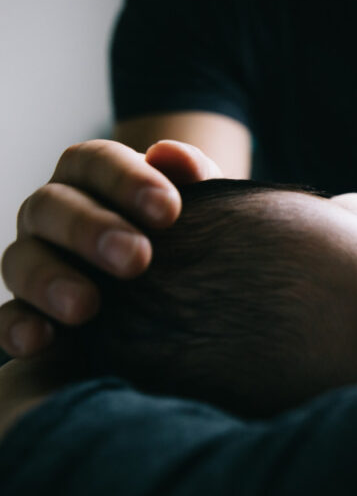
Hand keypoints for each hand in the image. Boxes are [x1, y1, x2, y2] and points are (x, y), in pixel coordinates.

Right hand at [0, 140, 220, 356]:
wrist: (183, 276)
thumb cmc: (185, 227)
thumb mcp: (199, 196)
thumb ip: (190, 171)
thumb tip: (172, 155)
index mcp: (91, 173)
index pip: (96, 161)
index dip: (128, 181)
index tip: (169, 209)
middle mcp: (52, 210)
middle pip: (52, 206)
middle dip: (90, 230)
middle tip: (136, 258)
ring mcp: (34, 258)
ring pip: (20, 260)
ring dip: (51, 281)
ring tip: (87, 306)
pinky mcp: (28, 309)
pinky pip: (7, 317)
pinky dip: (18, 328)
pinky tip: (41, 340)